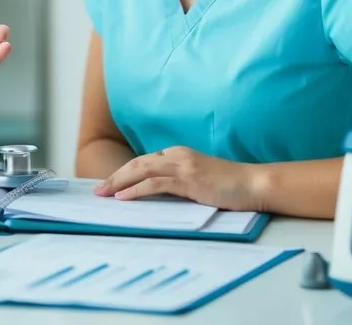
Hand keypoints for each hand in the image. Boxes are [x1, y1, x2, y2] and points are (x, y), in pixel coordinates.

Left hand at [93, 146, 264, 211]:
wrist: (254, 184)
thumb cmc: (229, 185)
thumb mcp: (198, 180)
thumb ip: (178, 182)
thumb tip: (155, 194)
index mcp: (178, 154)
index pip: (143, 162)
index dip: (123, 173)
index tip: (108, 185)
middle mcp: (177, 155)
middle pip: (136, 164)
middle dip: (114, 177)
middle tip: (97, 191)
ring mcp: (183, 166)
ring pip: (141, 171)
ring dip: (118, 183)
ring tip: (103, 194)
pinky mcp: (189, 179)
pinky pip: (155, 184)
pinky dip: (136, 190)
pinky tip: (123, 197)